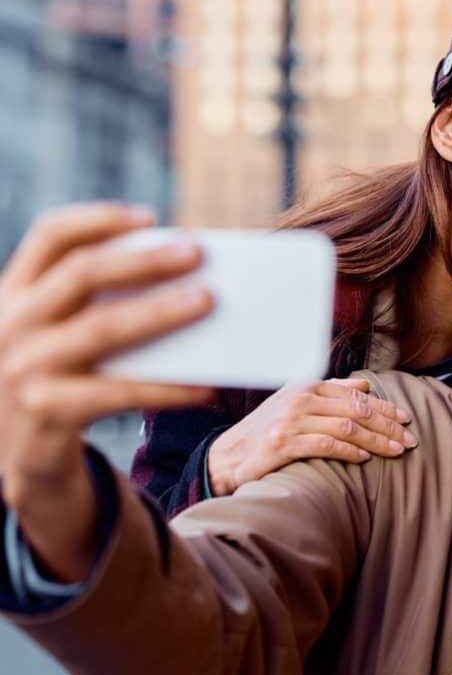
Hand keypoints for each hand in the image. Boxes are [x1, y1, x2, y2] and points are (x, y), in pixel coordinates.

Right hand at [0, 203, 214, 578]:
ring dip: (160, 312)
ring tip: (209, 303)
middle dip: (143, 260)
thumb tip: (185, 282)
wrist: (23, 458)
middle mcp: (10, 324)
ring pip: (102, 329)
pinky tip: (205, 386)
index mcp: (14, 293)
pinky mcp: (46, 412)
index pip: (50, 237)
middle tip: (197, 253)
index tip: (150, 216)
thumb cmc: (60, 383)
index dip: (99, 219)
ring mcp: (23, 369)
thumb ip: (96, 306)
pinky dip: (168, 388)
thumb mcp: (59, 336)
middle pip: (81, 274)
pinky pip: (119, 392)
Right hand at [207, 378, 416, 494]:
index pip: (356, 395)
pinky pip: (326, 445)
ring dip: (376, 441)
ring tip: (396, 451)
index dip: (384, 408)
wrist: (230, 455)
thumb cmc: (269, 429)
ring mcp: (292, 420)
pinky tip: (365, 457)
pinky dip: (350, 451)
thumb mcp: (298, 402)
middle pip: (356, 411)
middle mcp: (301, 398)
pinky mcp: (284, 443)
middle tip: (410, 439)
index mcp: (307, 385)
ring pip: (346, 427)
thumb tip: (365, 385)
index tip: (405, 419)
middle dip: (387, 426)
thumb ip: (331, 392)